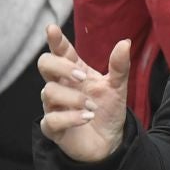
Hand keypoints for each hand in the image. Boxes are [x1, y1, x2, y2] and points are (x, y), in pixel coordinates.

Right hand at [38, 23, 130, 163]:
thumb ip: (119, 66)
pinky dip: (71, 117)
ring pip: (47, 92)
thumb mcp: (118, 86)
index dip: (55, 40)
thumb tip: (125, 42)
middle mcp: (59, 86)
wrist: (110, 141)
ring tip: (93, 106)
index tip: (52, 28)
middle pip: (44, 64)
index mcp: (73, 71)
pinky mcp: (53, 128)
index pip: (60, 51)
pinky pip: (51, 119)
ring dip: (74, 98)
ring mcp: (53, 106)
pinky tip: (87, 117)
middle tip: (82, 77)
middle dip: (61, 67)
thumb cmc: (107, 109)